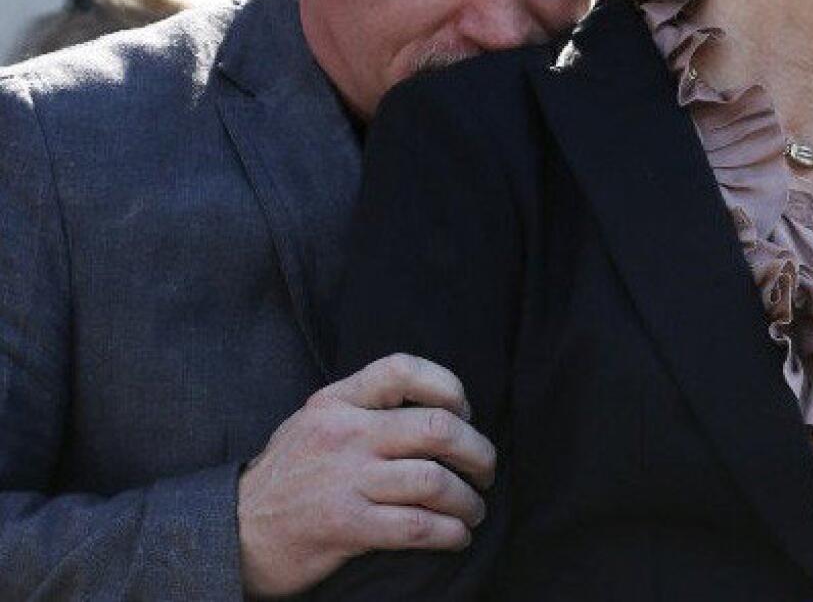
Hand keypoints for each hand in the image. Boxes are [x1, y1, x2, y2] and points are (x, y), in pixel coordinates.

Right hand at [237, 354, 495, 597]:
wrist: (233, 531)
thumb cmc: (289, 475)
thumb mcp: (316, 421)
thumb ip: (365, 405)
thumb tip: (438, 408)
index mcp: (337, 400)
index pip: (403, 369)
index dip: (448, 386)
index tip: (465, 412)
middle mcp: (344, 433)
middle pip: (436, 426)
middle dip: (477, 451)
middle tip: (486, 469)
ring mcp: (345, 479)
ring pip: (434, 480)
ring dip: (468, 500)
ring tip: (474, 509)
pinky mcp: (346, 525)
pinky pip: (417, 526)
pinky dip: (450, 533)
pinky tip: (457, 536)